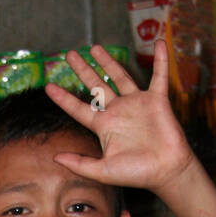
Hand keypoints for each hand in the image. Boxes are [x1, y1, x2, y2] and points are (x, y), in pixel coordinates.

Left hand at [45, 40, 195, 197]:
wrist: (165, 171)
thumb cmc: (136, 173)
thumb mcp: (103, 171)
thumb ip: (79, 164)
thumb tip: (55, 158)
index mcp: (104, 126)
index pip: (78, 108)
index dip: (63, 98)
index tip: (49, 87)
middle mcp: (118, 111)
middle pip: (96, 86)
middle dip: (83, 70)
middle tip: (69, 54)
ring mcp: (136, 103)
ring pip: (120, 76)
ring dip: (108, 61)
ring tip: (95, 47)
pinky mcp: (157, 100)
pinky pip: (159, 76)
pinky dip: (161, 60)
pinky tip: (160, 43)